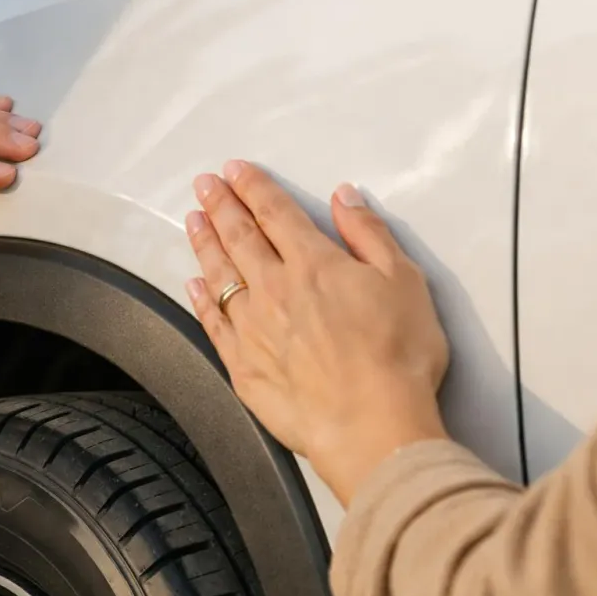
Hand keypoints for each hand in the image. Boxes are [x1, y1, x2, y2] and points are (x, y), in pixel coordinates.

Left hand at [184, 161, 448, 504]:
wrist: (371, 424)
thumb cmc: (397, 355)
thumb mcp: (403, 280)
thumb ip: (368, 234)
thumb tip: (344, 197)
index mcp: (313, 263)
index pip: (275, 214)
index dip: (253, 188)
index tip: (235, 170)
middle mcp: (274, 289)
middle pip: (238, 237)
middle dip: (220, 205)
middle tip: (204, 185)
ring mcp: (252, 328)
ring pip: (219, 275)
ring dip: (204, 243)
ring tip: (193, 220)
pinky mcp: (243, 366)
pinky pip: (213, 323)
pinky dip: (201, 299)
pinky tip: (193, 284)